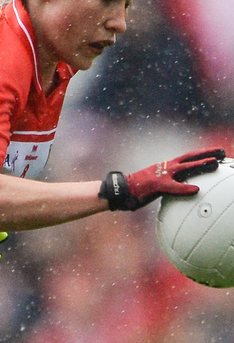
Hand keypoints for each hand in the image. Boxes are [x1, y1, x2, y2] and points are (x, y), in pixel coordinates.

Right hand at [99, 148, 225, 210]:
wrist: (120, 190)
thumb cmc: (137, 190)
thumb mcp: (157, 186)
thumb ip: (171, 186)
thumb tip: (181, 191)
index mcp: (166, 167)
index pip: (187, 158)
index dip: (201, 154)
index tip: (215, 152)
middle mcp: (166, 167)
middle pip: (190, 157)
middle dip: (207, 153)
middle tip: (222, 151)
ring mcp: (161, 174)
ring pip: (185, 167)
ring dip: (200, 164)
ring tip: (215, 163)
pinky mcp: (156, 185)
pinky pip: (173, 186)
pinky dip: (185, 188)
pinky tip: (196, 189)